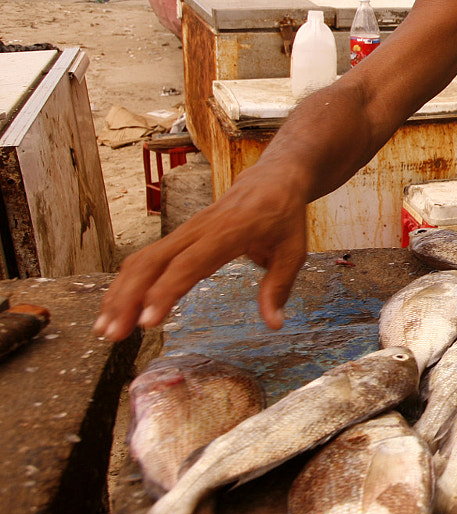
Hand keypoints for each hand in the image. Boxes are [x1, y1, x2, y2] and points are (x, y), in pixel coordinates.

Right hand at [93, 169, 309, 340]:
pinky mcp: (178, 236)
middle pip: (153, 262)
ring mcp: (184, 231)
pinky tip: (115, 307)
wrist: (272, 179)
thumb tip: (275, 324)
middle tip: (115, 334)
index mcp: (229, 232)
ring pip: (141, 260)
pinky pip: (145, 258)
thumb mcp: (293, 251)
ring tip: (106, 329)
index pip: (190, 264)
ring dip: (119, 293)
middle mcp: (199, 229)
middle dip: (128, 298)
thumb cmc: (283, 216)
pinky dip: (126, 283)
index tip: (147, 321)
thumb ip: (279, 287)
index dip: (165, 292)